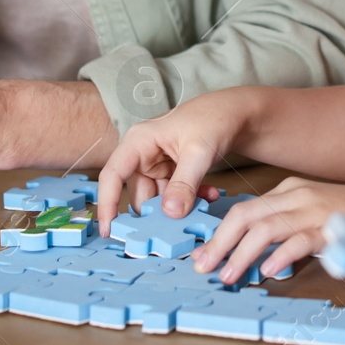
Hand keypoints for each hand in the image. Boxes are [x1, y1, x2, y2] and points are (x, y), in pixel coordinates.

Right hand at [95, 93, 251, 239]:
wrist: (237, 112)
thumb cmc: (214, 118)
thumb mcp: (199, 152)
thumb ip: (184, 184)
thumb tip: (170, 213)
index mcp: (139, 141)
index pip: (113, 175)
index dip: (107, 204)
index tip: (108, 231)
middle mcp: (143, 154)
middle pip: (138, 194)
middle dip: (157, 213)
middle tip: (177, 226)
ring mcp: (158, 164)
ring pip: (159, 199)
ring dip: (180, 207)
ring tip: (204, 204)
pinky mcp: (173, 172)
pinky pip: (175, 195)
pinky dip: (191, 200)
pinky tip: (210, 195)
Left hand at [192, 179, 344, 285]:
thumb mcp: (317, 217)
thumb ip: (290, 230)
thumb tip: (261, 257)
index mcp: (291, 191)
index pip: (244, 210)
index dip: (220, 234)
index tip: (206, 256)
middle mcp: (298, 195)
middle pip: (245, 215)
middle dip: (219, 242)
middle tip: (203, 267)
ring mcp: (316, 209)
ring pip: (264, 227)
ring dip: (241, 253)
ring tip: (228, 275)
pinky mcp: (334, 226)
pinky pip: (299, 240)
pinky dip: (281, 255)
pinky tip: (270, 271)